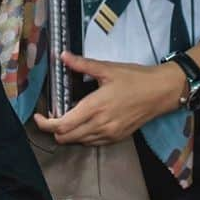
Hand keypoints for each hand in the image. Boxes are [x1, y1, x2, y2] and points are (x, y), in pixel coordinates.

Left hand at [34, 52, 182, 145]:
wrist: (161, 92)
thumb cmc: (135, 78)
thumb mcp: (108, 68)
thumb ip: (82, 64)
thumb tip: (63, 55)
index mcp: (95, 107)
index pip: (61, 125)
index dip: (45, 124)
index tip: (38, 116)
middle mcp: (100, 125)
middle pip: (66, 138)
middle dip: (54, 129)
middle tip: (51, 115)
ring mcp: (109, 134)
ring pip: (78, 142)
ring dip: (68, 133)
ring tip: (67, 117)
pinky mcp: (117, 138)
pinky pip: (92, 143)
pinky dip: (82, 136)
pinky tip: (84, 123)